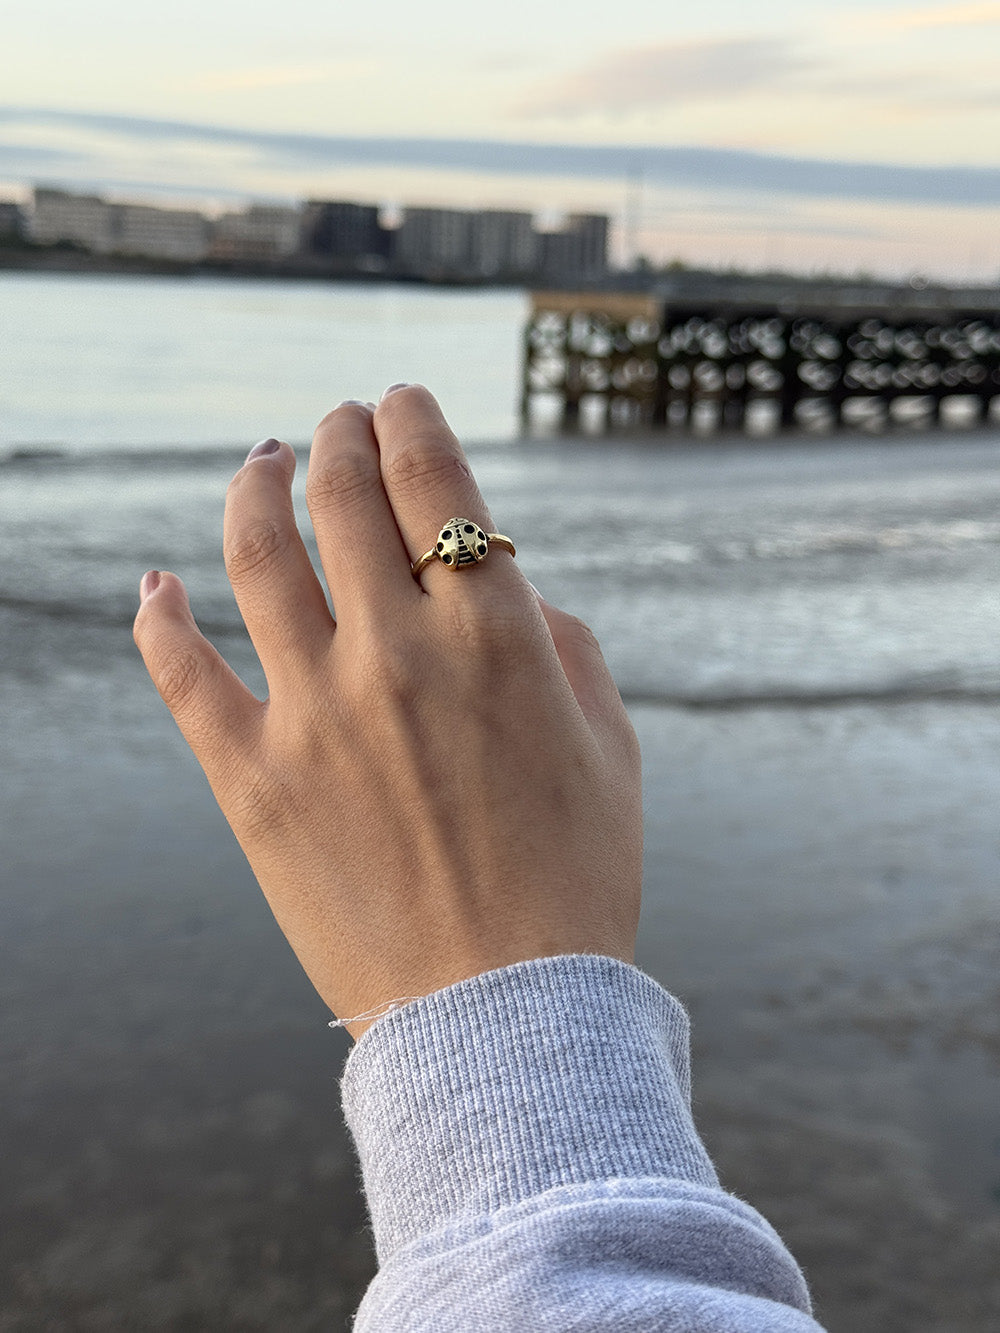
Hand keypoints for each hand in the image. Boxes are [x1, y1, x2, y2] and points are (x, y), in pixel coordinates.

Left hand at [134, 386, 641, 1035]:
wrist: (505, 1017)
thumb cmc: (576, 880)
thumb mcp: (611, 747)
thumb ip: (564, 645)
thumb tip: (510, 592)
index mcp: (497, 635)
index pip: (434, 478)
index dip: (410, 418)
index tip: (397, 401)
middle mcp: (399, 653)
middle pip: (341, 496)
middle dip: (338, 435)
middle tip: (336, 422)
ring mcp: (315, 714)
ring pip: (254, 556)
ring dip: (253, 487)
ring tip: (261, 461)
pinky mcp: (253, 782)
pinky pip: (182, 675)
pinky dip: (159, 619)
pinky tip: (155, 586)